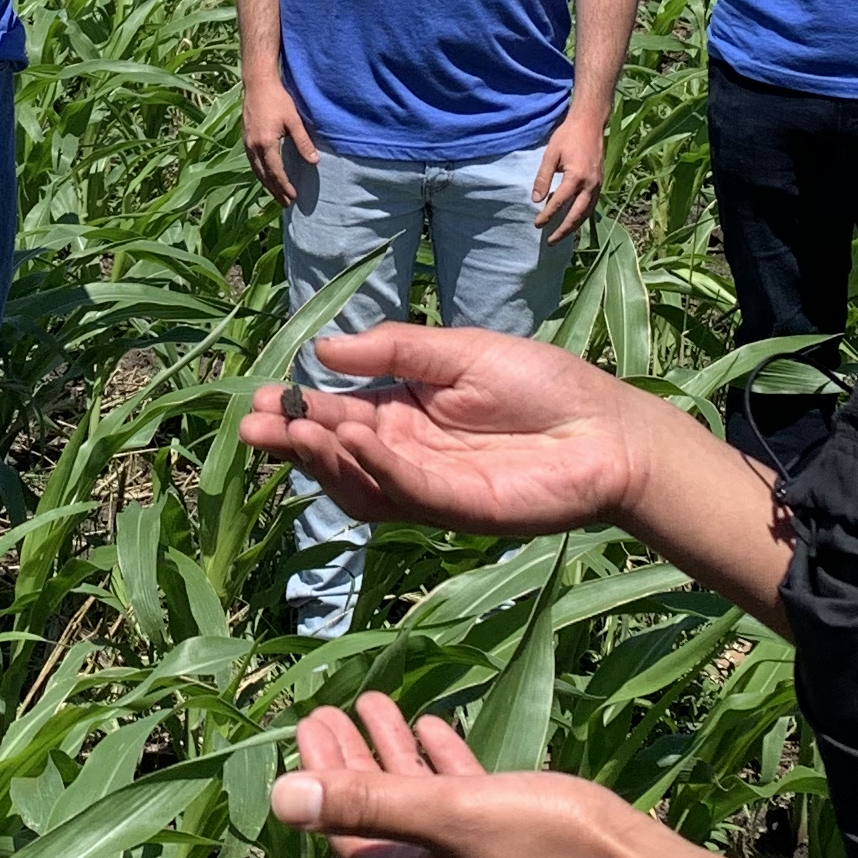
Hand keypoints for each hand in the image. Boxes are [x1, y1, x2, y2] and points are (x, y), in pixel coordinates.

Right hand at [241, 69, 320, 211]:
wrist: (257, 83)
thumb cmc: (277, 99)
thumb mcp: (294, 120)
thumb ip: (303, 142)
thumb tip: (314, 162)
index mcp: (265, 143)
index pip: (276, 172)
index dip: (285, 186)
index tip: (294, 197)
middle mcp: (253, 146)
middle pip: (264, 176)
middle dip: (275, 191)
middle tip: (286, 204)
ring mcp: (246, 143)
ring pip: (256, 171)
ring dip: (266, 185)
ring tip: (276, 195)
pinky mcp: (245, 138)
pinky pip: (252, 163)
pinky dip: (260, 174)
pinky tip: (265, 176)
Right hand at [242, 320, 646, 538]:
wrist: (606, 429)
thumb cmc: (541, 383)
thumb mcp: (460, 350)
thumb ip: (395, 348)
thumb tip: (322, 349)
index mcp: (405, 411)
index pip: (339, 412)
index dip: (299, 408)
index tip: (259, 398)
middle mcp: (408, 453)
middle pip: (337, 453)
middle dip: (292, 440)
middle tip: (251, 427)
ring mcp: (429, 486)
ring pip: (360, 481)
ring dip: (323, 458)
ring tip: (294, 430)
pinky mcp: (457, 509)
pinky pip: (406, 490)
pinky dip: (376, 466)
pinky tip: (353, 437)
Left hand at [270, 692, 654, 857]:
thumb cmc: (557, 851)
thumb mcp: (455, 817)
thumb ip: (368, 803)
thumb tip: (277, 797)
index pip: (346, 830)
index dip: (322, 775)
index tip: (308, 718)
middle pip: (380, 822)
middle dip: (353, 762)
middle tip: (332, 707)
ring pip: (424, 815)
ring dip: (399, 760)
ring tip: (379, 705)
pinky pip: (467, 820)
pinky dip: (447, 776)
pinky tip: (437, 733)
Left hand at [530, 110, 604, 243]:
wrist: (590, 123)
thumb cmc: (568, 136)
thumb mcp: (551, 154)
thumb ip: (543, 178)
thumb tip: (536, 200)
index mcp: (577, 177)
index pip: (559, 202)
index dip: (547, 215)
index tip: (537, 224)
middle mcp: (590, 184)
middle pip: (577, 214)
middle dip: (563, 230)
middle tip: (550, 241)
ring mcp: (598, 184)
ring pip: (587, 212)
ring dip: (574, 226)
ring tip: (561, 235)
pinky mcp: (600, 183)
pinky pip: (591, 205)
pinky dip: (582, 215)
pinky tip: (573, 219)